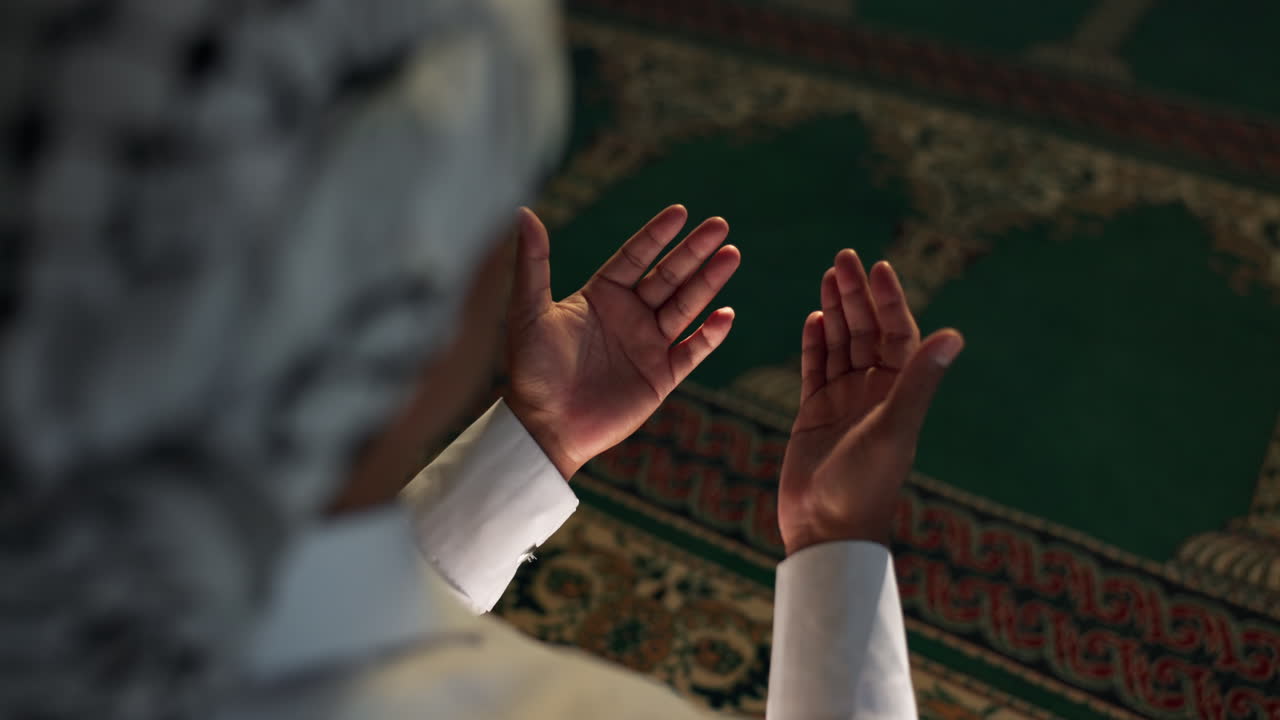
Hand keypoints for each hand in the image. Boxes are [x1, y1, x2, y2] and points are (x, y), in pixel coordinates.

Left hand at [504, 205, 740, 479]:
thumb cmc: (531, 369)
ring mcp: (648, 345)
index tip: (680, 212)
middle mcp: (629, 315)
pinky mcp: (661, 376)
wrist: (544, 426)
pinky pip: (692, 350)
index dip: (657, 235)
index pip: (635, 257)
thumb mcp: (528, 310)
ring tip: (731, 255)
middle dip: (694, 251)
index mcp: (601, 296)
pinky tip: (725, 314)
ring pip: (686, 306)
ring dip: (709, 282)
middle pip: (669, 276)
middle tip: (720, 225)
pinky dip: (710, 334)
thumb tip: (524, 213)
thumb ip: (533, 262)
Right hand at [778, 250, 963, 554]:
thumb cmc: (865, 485)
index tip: (877, 266)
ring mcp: (843, 401)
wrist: (826, 530)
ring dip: (836, 311)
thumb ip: (921, 380)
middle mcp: (873, 392)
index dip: (888, 299)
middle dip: (856, 294)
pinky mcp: (813, 414)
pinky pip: (815, 368)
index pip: (897, 333)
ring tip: (828, 276)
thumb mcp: (895, 427)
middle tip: (843, 257)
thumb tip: (956, 335)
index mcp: (898, 392)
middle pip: (866, 331)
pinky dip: (815, 343)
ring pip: (840, 344)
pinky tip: (814, 319)